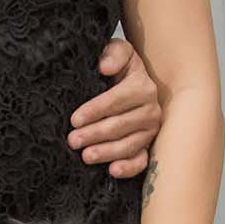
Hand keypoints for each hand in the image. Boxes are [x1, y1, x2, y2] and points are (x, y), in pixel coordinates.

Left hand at [69, 36, 160, 177]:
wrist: (130, 81)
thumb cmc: (117, 68)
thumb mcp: (117, 52)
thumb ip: (113, 53)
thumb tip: (105, 67)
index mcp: (142, 86)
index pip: (117, 99)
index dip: (96, 110)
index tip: (75, 119)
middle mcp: (151, 109)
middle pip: (120, 124)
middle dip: (95, 134)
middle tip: (73, 140)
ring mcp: (150, 130)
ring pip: (129, 144)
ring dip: (107, 152)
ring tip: (86, 156)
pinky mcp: (148, 146)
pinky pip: (141, 161)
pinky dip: (129, 168)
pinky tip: (112, 171)